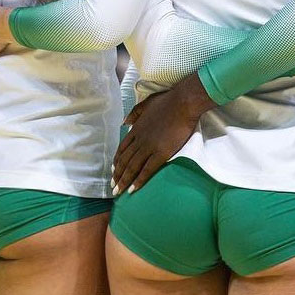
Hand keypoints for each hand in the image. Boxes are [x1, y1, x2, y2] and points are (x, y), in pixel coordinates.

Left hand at [112, 72, 212, 194]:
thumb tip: (125, 122)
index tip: (114, 170)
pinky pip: (147, 170)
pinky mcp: (161, 153)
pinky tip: (133, 189)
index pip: (122, 148)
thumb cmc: (167, 102)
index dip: (117, 161)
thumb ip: (134, 114)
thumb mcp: (145, 104)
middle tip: (112, 186)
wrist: (182, 104)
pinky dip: (139, 180)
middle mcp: (139, 140)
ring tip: (118, 191)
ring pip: (133, 167)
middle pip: (124, 160)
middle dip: (117, 175)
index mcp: (136, 129)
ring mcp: (149, 147)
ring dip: (124, 180)